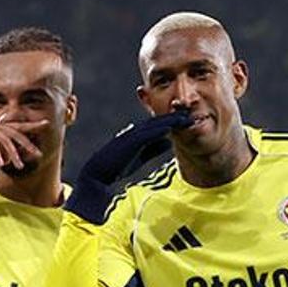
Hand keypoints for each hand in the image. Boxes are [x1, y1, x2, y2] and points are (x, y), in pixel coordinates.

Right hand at [0, 114, 44, 167]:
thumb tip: (4, 161)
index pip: (16, 128)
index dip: (32, 126)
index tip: (47, 124)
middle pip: (15, 134)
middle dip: (28, 144)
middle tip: (39, 154)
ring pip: (4, 140)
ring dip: (13, 154)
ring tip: (19, 166)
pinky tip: (1, 163)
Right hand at [64, 111, 193, 223]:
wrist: (98, 173)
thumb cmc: (118, 166)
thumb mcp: (141, 156)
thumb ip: (153, 148)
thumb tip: (168, 142)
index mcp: (138, 135)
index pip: (157, 126)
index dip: (172, 121)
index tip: (186, 119)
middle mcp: (135, 132)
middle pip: (157, 122)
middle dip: (173, 118)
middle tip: (189, 113)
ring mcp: (131, 136)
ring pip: (153, 126)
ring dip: (168, 121)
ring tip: (183, 117)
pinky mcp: (128, 143)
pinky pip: (145, 135)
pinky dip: (157, 130)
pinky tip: (168, 127)